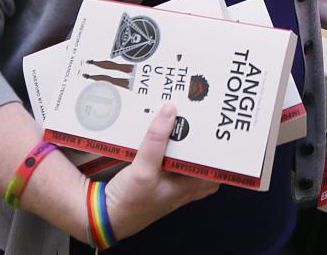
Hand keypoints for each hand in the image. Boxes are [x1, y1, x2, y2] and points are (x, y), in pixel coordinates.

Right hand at [102, 103, 218, 239]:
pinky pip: (169, 159)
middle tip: (202, 116)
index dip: (219, 149)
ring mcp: (170, 182)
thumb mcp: (143, 170)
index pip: (215, 167)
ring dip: (184, 141)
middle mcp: (183, 185)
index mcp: (189, 187)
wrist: (106, 216)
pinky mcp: (156, 177)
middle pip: (202, 161)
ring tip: (183, 117)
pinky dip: (168, 145)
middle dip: (203, 141)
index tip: (220, 126)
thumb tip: (170, 110)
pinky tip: (161, 131)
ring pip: (185, 159)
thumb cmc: (130, 201)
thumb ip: (156, 141)